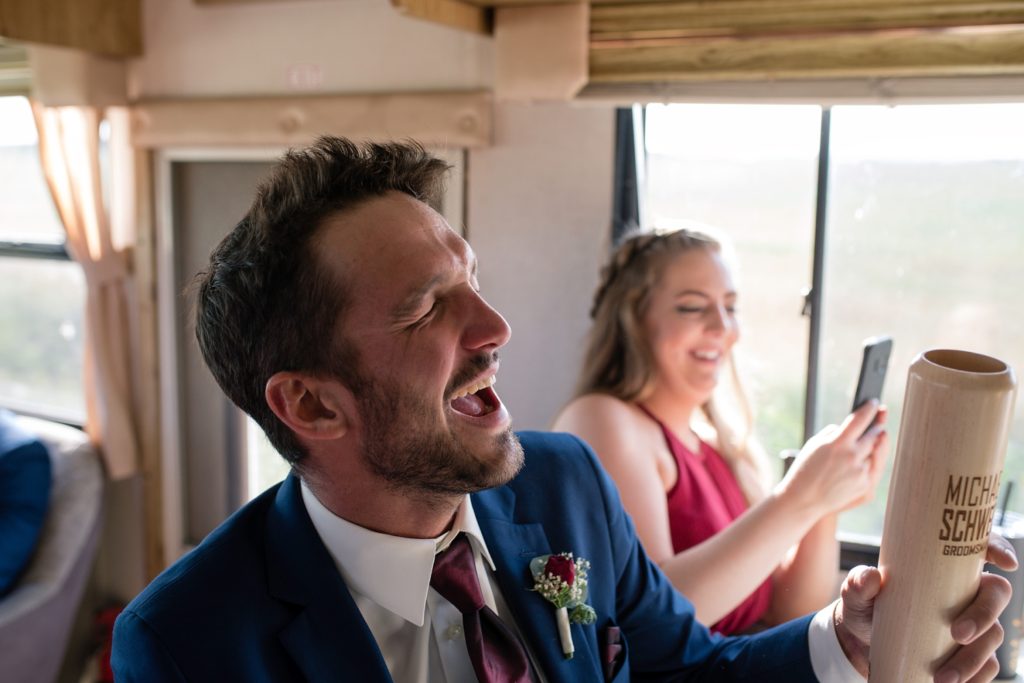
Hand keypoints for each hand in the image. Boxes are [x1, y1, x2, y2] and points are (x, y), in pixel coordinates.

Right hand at [775, 400, 889, 515]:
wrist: (803, 499)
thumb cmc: (805, 469)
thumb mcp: (815, 444)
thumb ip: (834, 434)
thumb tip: (850, 430)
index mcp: (838, 442)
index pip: (860, 419)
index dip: (870, 409)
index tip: (874, 403)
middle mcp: (852, 456)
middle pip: (874, 435)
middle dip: (876, 427)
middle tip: (878, 422)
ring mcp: (860, 472)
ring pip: (875, 452)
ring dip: (873, 446)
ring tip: (868, 443)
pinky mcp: (865, 485)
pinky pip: (872, 469)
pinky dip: (868, 464)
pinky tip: (859, 463)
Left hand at [834, 533, 1015, 681]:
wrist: (862, 643)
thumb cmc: (867, 606)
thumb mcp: (857, 593)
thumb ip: (859, 583)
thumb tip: (872, 578)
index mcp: (944, 566)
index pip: (981, 548)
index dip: (999, 548)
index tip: (1003, 562)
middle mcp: (966, 592)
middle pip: (996, 594)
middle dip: (983, 615)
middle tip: (957, 633)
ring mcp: (973, 623)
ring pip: (992, 636)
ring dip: (973, 659)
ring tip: (942, 677)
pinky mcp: (970, 653)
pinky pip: (987, 666)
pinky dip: (976, 678)